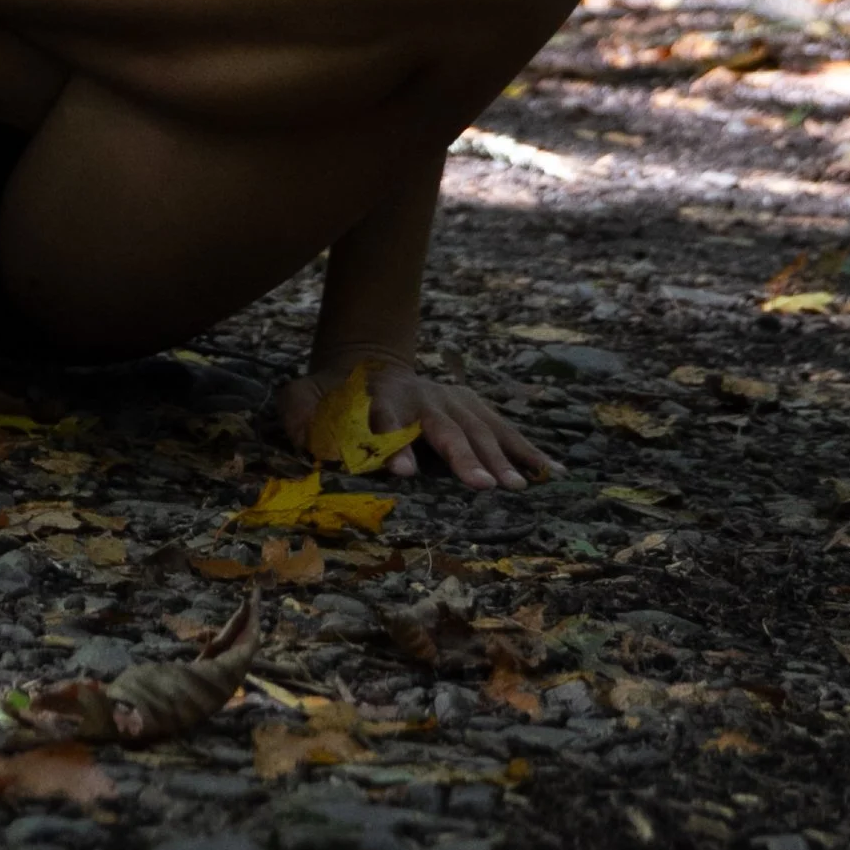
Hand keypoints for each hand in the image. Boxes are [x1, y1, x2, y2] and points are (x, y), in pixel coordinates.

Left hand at [271, 351, 554, 492]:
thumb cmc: (334, 394)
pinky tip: (551, 473)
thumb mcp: (305, 396)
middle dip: (461, 455)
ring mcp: (451, 399)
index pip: (386, 419)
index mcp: (381, 395)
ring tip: (518, 488)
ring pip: (479, 428)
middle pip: (443, 426)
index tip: (402, 474)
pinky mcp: (471, 408)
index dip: (391, 444)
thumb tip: (300, 438)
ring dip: (499, 457)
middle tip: (479, 487)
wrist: (369, 361)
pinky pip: (503, 429)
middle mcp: (423, 395)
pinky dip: (527, 450)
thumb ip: (297, 413)